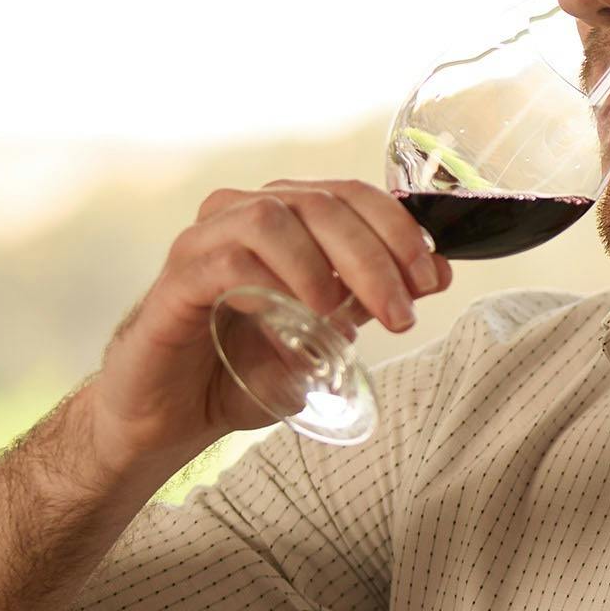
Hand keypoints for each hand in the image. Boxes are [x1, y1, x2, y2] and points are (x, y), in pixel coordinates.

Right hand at [81, 179, 450, 473]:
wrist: (173, 415)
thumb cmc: (246, 366)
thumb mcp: (327, 333)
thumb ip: (370, 300)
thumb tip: (436, 274)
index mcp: (284, 218)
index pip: (351, 195)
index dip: (399, 230)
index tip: (432, 279)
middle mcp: (241, 215)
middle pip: (321, 203)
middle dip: (374, 255)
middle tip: (400, 312)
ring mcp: (203, 243)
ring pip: (271, 217)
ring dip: (324, 265)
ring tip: (345, 315)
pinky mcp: (175, 282)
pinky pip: (225, 260)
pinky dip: (272, 284)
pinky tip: (298, 319)